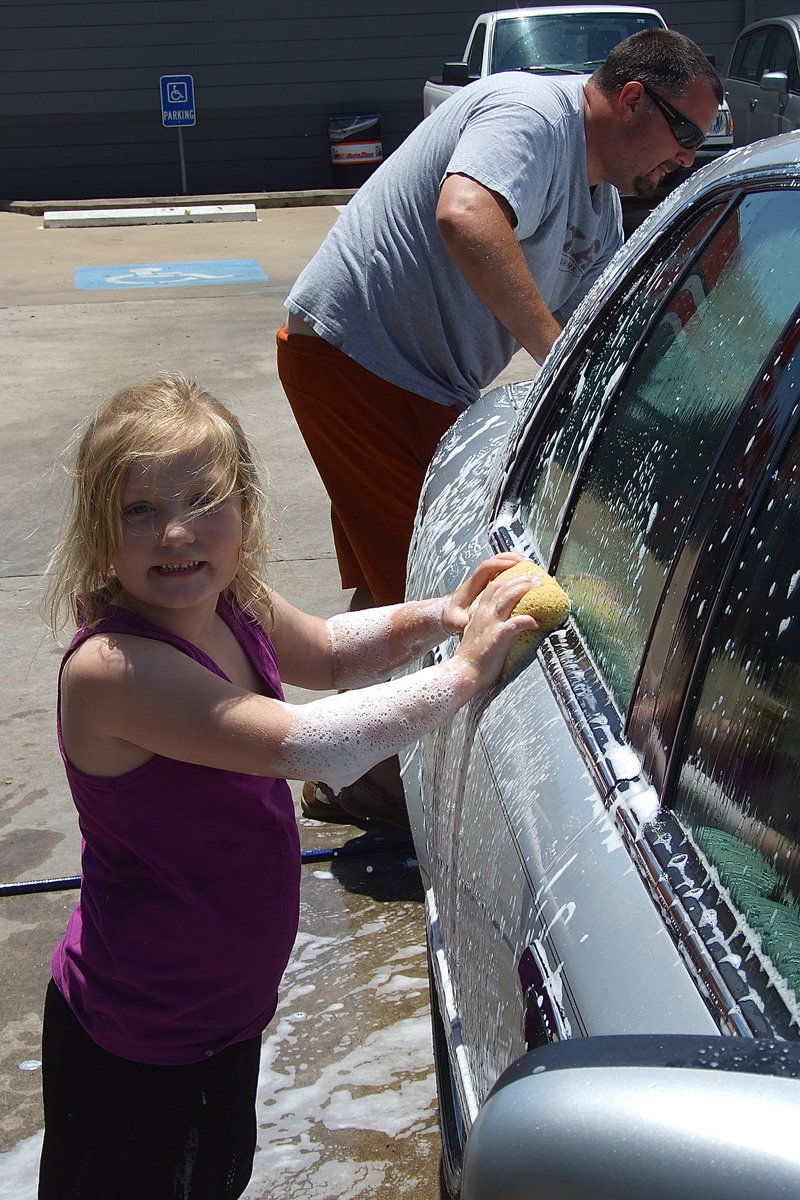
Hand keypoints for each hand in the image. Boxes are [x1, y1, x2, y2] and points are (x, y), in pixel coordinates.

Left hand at [442, 553, 530, 634]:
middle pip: (494, 560)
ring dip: (513, 560)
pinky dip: (512, 567)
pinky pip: (500, 570)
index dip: (499, 564)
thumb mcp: (455, 622)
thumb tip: (469, 624)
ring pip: (498, 562)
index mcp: (470, 587)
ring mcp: (482, 580)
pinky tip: (522, 571)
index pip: (485, 569)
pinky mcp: (486, 583)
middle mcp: (476, 580)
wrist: (446, 615)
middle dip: (511, 558)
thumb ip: (462, 623)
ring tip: (528, 563)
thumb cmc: (451, 617)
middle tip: (527, 562)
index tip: (513, 565)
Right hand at [452, 571, 538, 691]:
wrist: (463, 673)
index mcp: (478, 613)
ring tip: (538, 586)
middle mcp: (484, 615)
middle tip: (535, 577)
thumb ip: (486, 625)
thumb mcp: (476, 635)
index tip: (521, 577)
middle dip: (520, 578)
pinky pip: (517, 623)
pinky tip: (537, 622)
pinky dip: (528, 620)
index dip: (508, 579)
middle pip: (502, 586)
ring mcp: (490, 624)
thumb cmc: (472, 660)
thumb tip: (502, 622)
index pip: (492, 587)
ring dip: (525, 589)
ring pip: (508, 597)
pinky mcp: (498, 636)